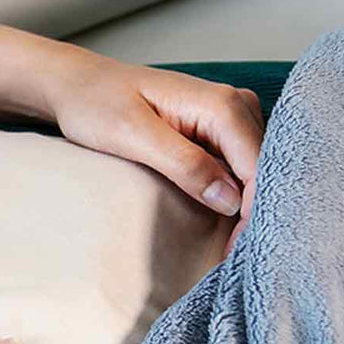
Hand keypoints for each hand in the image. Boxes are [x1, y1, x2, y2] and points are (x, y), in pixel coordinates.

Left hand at [40, 51, 265, 249]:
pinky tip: (226, 223)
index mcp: (221, 105)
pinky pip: (240, 167)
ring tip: (232, 246)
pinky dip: (236, 196)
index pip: (258, 169)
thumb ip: (184, 164)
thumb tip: (230, 199)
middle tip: (235, 258)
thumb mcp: (133, 136)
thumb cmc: (97, 104)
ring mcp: (230, 117)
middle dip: (254, 215)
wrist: (79, 85)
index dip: (251, 215)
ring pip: (256, 172)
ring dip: (248, 208)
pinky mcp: (218, 131)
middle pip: (264, 171)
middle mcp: (235, 105)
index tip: (234, 253)